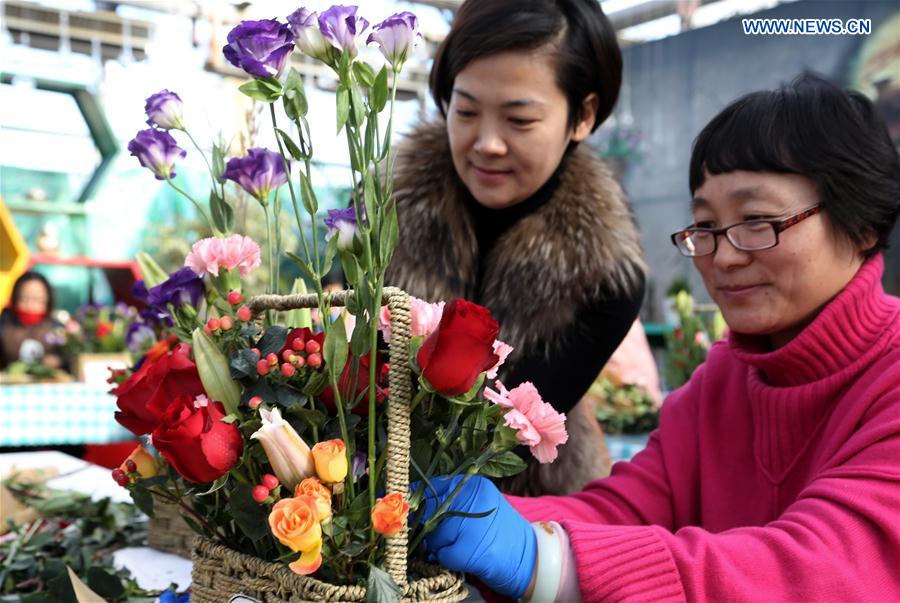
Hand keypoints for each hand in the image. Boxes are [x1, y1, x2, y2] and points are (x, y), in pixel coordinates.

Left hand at [419, 475, 535, 598]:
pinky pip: (442, 554)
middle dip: (428, 526)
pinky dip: (445, 559)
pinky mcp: (469, 550)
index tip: (415, 509)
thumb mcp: (481, 503)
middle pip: (430, 512)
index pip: (433, 487)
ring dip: (436, 545)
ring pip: (433, 535)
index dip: (421, 500)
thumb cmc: (500, 530)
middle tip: (436, 535)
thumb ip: (454, 498)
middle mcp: (473, 500)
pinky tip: (459, 557)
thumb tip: (414, 500)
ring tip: (454, 546)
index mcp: (475, 484)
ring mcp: (471, 524)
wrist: (530, 557)